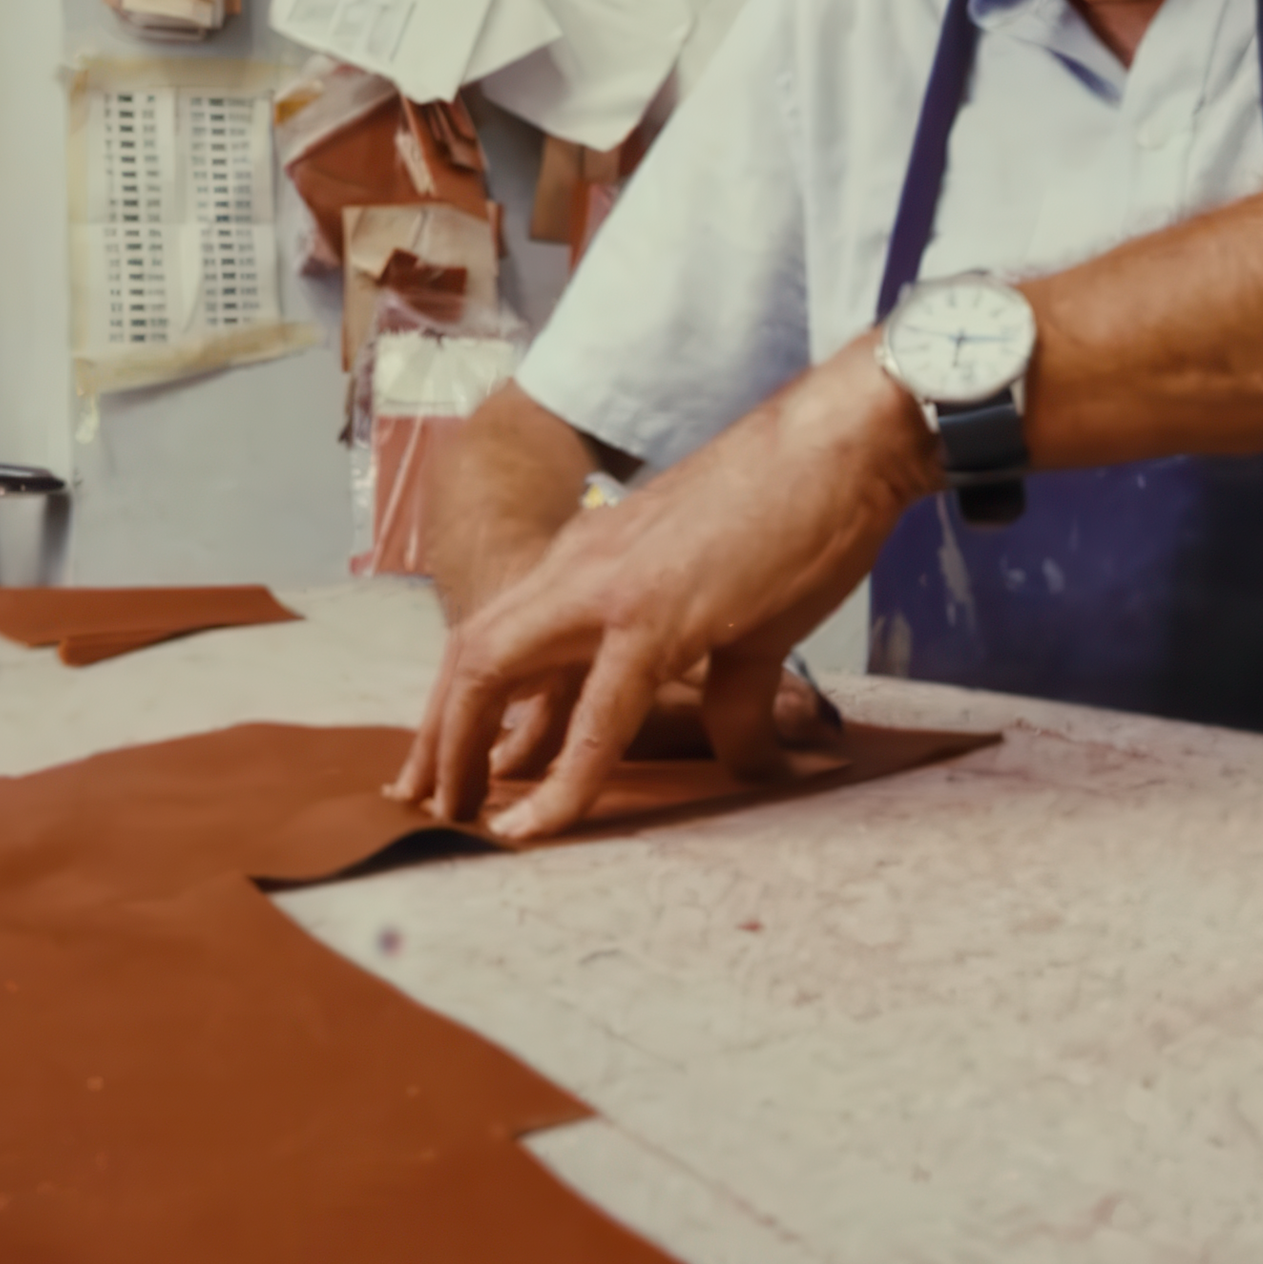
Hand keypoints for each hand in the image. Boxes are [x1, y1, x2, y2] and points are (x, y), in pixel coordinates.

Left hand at [389, 333, 935, 837]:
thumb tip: (747, 761)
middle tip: (422, 799)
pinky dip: (562, 776)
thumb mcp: (744, 612)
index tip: (456, 762)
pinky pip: (594, 712)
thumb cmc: (800, 509)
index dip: (466, 699)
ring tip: (451, 813)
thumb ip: (727, 689)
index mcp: (596, 557)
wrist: (840, 441)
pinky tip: (541, 821)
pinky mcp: (656, 613)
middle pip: (472, 651)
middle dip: (437, 732)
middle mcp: (582, 566)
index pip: (504, 631)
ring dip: (462, 747)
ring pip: (495, 669)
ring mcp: (610, 586)